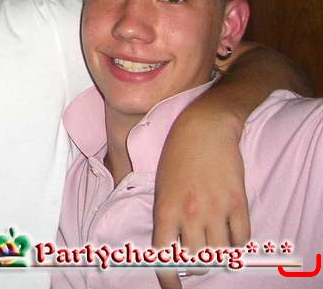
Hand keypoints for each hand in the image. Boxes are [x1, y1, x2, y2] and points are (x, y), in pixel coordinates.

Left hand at [152, 107, 248, 287]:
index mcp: (165, 209)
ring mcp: (216, 210)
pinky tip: (232, 239)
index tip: (171, 288)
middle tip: (196, 263)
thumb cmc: (176, 152)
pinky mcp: (237, 203)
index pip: (164, 255)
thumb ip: (165, 212)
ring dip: (217, 258)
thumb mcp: (159, 183)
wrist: (203, 129)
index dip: (167, 277)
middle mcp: (190, 214)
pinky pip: (241, 238)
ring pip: (220, 253)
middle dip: (194, 267)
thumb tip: (168, 240)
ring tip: (215, 253)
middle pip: (195, 260)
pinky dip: (237, 244)